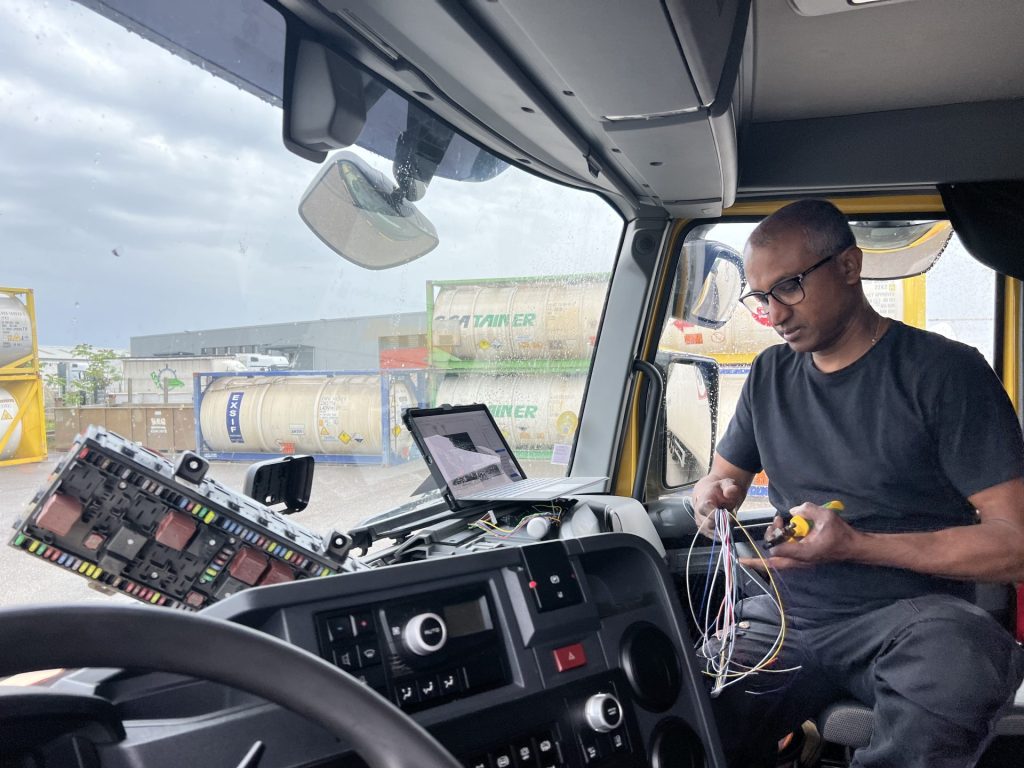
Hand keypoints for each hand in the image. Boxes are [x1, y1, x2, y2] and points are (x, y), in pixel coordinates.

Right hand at [692, 478, 744, 538]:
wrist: (710, 494)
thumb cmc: (720, 489)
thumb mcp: (727, 484)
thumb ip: (730, 487)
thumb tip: (730, 492)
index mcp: (703, 501)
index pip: (707, 511)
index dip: (719, 515)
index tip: (729, 514)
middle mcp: (698, 513)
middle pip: (710, 525)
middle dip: (723, 524)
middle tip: (731, 518)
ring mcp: (700, 523)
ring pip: (712, 533)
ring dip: (724, 529)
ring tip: (728, 520)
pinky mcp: (703, 530)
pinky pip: (714, 537)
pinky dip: (722, 534)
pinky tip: (726, 525)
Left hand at [740, 501, 861, 570]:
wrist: (853, 547)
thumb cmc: (841, 533)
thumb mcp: (826, 516)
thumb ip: (808, 510)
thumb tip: (792, 510)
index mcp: (804, 552)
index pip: (777, 551)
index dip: (771, 538)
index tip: (777, 524)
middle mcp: (800, 560)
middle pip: (773, 563)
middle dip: (763, 548)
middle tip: (770, 528)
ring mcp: (801, 561)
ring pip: (778, 560)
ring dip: (773, 543)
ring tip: (777, 523)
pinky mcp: (803, 559)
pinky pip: (785, 556)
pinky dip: (780, 544)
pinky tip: (784, 528)